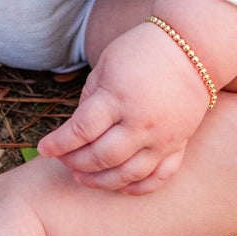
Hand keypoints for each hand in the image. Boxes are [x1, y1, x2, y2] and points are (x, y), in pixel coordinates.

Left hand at [35, 22, 212, 194]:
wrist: (192, 48)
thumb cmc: (142, 51)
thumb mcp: (105, 66)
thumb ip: (89, 98)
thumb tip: (78, 129)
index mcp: (117, 98)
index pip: (81, 130)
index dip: (59, 143)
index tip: (44, 148)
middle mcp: (140, 123)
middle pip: (101, 157)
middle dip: (76, 163)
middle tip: (63, 162)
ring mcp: (162, 138)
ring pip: (128, 174)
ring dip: (101, 182)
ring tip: (83, 179)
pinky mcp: (178, 144)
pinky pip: (159, 177)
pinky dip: (138, 188)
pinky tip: (120, 187)